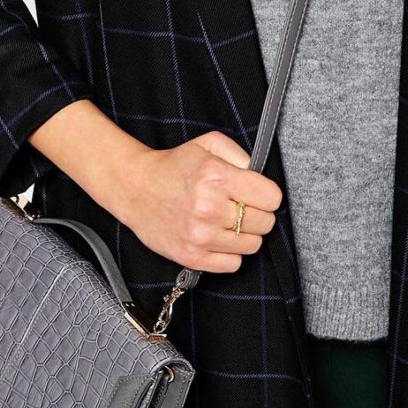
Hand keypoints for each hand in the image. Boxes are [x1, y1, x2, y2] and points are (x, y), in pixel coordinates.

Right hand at [113, 130, 282, 274]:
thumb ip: (242, 156)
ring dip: (244, 234)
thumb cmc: (174, 166)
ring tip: (226, 221)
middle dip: (257, 213)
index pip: (272, 198)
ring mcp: (200, 235)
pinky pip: (233, 264)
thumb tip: (261, 178)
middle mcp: (209, 208)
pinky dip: (230, 252)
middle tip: (238, 206)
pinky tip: (217, 237)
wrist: (135, 188)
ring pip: (252, 245)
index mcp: (217, 177)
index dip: (266, 194)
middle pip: (265, 223)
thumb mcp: (209, 144)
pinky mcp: (192, 257)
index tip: (254, 193)